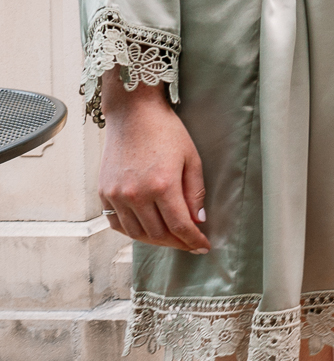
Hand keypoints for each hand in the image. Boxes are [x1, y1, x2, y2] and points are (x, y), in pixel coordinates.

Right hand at [99, 80, 208, 253]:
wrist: (133, 114)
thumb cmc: (166, 132)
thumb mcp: (191, 159)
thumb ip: (195, 192)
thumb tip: (198, 220)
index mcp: (162, 186)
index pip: (180, 227)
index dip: (193, 240)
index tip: (203, 246)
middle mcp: (136, 195)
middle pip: (158, 234)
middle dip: (177, 242)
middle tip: (189, 243)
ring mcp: (116, 195)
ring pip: (136, 233)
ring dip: (155, 240)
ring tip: (170, 238)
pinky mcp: (104, 192)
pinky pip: (116, 223)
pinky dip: (132, 231)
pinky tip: (146, 229)